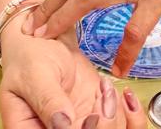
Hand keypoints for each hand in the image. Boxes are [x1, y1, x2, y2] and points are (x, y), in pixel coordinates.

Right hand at [0, 30, 145, 127]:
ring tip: (105, 88)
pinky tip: (120, 92)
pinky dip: (130, 113)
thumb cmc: (29, 58)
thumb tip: (64, 125)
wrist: (46, 40)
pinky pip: (121, 123)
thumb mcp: (35, 75)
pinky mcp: (97, 114)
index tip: (91, 116)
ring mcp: (81, 125)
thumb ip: (49, 100)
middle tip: (104, 96)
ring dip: (116, 116)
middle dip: (104, 126)